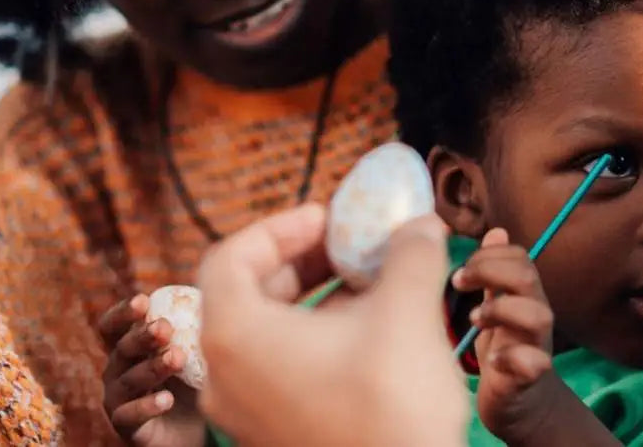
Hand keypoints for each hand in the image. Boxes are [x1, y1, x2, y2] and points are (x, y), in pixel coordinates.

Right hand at [98, 295, 204, 446]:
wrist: (195, 431)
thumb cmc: (192, 381)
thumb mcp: (195, 352)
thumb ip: (196, 325)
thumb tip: (219, 290)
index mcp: (128, 348)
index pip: (112, 326)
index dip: (123, 313)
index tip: (143, 301)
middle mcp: (117, 371)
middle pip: (121, 349)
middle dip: (143, 336)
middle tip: (165, 328)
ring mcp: (118, 400)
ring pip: (127, 380)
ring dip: (152, 367)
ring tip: (178, 358)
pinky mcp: (127, 428)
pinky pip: (129, 416)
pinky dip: (147, 406)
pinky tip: (168, 399)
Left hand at [195, 204, 465, 446]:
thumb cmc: (391, 410)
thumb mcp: (407, 313)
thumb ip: (410, 254)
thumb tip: (419, 224)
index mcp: (233, 336)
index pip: (231, 256)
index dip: (280, 226)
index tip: (329, 217)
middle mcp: (223, 376)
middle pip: (248, 293)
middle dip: (303, 260)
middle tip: (350, 245)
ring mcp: (245, 412)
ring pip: (268, 334)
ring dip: (316, 300)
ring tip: (372, 286)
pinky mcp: (272, 434)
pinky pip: (280, 370)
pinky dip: (316, 340)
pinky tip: (371, 334)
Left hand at [450, 228, 562, 443]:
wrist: (520, 405)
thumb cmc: (503, 350)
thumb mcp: (496, 304)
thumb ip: (495, 272)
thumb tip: (496, 232)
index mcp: (523, 295)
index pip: (519, 256)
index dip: (488, 254)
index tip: (459, 269)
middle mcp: (534, 315)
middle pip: (527, 276)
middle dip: (490, 272)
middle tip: (458, 284)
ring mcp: (535, 345)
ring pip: (538, 316)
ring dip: (501, 310)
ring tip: (475, 320)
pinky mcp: (530, 377)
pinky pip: (534, 362)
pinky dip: (509, 357)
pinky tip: (489, 360)